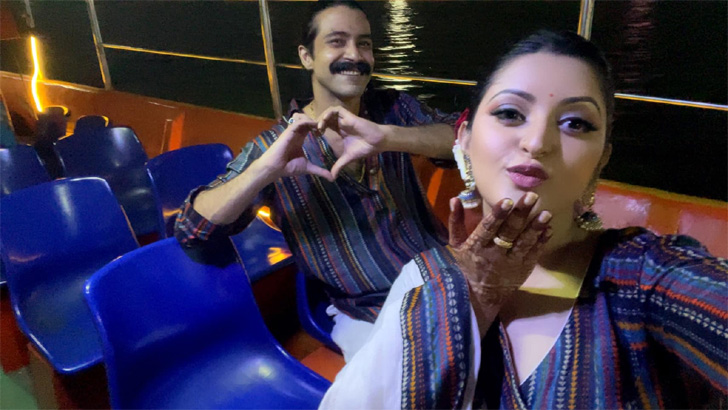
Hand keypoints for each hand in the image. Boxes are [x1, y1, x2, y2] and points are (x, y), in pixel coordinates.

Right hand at [258, 113, 333, 181]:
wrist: (275, 168)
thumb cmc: (288, 167)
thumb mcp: (308, 168)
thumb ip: (320, 170)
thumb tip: (332, 178)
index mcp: (299, 138)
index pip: (309, 127)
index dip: (318, 127)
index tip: (325, 132)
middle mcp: (296, 133)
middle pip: (307, 120)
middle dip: (317, 121)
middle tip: (325, 127)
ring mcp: (292, 131)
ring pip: (303, 118)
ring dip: (313, 120)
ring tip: (321, 126)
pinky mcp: (289, 131)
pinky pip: (299, 122)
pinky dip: (308, 122)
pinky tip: (316, 126)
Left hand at [315, 106, 385, 178]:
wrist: (377, 142)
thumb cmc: (365, 148)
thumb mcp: (348, 158)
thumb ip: (339, 165)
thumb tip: (332, 177)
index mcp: (340, 130)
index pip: (326, 125)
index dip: (318, 128)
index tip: (314, 135)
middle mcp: (341, 123)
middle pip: (325, 117)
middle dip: (317, 122)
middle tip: (312, 130)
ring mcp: (345, 119)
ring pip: (329, 112)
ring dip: (322, 117)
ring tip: (319, 128)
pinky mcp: (349, 116)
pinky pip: (336, 109)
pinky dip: (328, 113)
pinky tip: (324, 122)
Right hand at [449, 193, 551, 330]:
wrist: (481, 295)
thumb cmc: (467, 264)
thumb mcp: (456, 244)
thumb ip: (455, 222)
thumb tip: (454, 199)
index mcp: (476, 246)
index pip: (487, 228)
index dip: (497, 215)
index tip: (507, 201)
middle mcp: (494, 254)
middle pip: (509, 232)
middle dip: (520, 214)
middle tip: (532, 196)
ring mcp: (511, 263)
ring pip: (524, 243)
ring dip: (536, 227)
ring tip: (546, 213)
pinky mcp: (524, 269)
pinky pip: (534, 253)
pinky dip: (541, 241)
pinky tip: (548, 228)